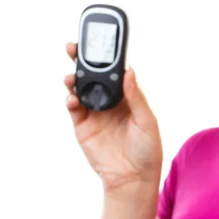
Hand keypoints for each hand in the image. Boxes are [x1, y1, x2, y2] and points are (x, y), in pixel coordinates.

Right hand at [63, 42, 162, 194]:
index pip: (114, 71)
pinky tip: (72, 98)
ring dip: (73, 79)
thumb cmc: (147, 149)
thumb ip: (136, 97)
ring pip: (80, 89)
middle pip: (92, 75)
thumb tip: (130, 71)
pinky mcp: (83, 126)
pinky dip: (70, 100)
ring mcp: (94, 112)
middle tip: (73, 47)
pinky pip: (74, 108)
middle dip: (82, 60)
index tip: (98, 41)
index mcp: (127, 96)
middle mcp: (109, 101)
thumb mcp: (147, 121)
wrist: (133, 177)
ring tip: (71, 76)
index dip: (106, 57)